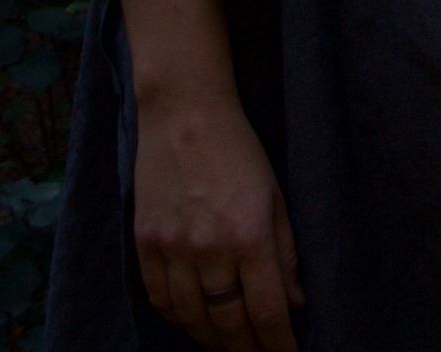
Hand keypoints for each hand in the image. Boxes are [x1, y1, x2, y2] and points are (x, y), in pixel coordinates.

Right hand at [133, 83, 304, 350]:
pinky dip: (177, 318)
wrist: (184, 113)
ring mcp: (173, 247)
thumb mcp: (276, 198)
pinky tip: (191, 322)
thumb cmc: (239, 151)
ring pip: (192, 318)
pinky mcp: (146, 240)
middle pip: (228, 323)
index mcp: (250, 236)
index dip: (278, 345)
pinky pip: (159, 297)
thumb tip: (294, 303)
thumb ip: (286, 254)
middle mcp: (210, 248)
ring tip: (226, 348)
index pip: (266, 312)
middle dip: (246, 350)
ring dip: (211, 341)